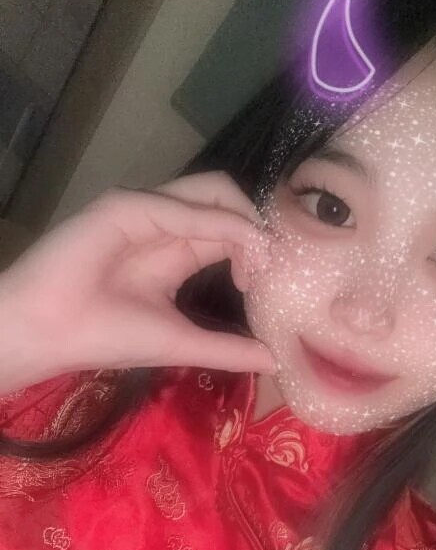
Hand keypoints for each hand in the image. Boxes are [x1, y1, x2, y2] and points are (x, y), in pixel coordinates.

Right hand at [0, 171, 275, 395]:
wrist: (47, 335)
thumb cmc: (104, 337)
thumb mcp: (181, 342)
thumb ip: (226, 347)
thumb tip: (274, 359)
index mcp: (175, 249)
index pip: (229, 228)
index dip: (256, 248)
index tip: (264, 286)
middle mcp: (163, 222)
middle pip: (226, 200)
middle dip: (257, 231)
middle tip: (266, 271)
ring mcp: (144, 210)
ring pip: (211, 189)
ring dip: (245, 223)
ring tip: (257, 263)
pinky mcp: (124, 206)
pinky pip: (181, 208)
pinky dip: (217, 225)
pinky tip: (237, 254)